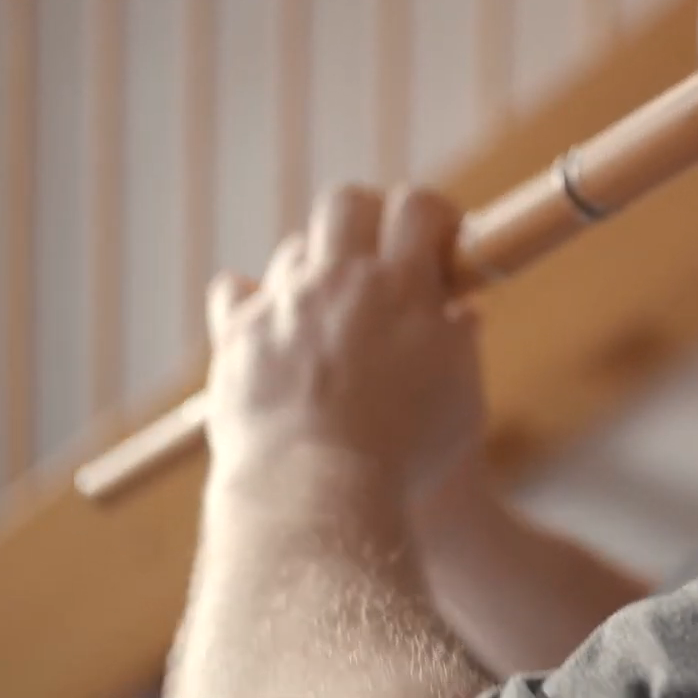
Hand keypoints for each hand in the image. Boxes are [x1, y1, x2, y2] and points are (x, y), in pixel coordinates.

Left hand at [202, 185, 486, 505]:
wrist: (317, 494)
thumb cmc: (405, 458)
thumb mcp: (462, 401)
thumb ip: (461, 345)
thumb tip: (460, 313)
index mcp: (401, 287)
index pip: (416, 206)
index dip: (432, 213)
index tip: (439, 238)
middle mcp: (338, 281)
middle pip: (345, 203)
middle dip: (366, 216)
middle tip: (380, 252)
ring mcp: (283, 304)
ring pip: (293, 250)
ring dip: (314, 270)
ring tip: (329, 312)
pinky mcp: (238, 336)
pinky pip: (235, 290)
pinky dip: (251, 301)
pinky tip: (268, 324)